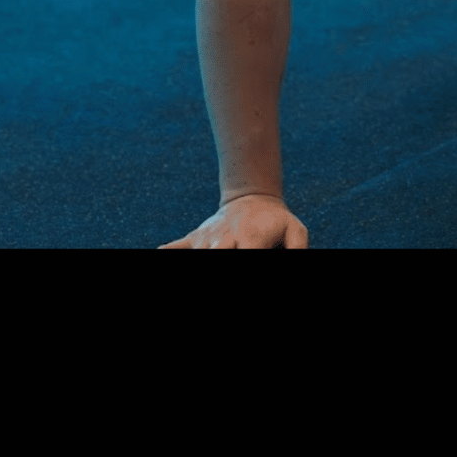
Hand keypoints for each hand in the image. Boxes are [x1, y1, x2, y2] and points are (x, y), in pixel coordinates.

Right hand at [159, 194, 308, 248]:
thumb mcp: (295, 231)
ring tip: (204, 252)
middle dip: (216, 258)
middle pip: (217, 254)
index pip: (247, 254)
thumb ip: (297, 249)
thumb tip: (298, 260)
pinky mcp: (195, 238)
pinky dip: (166, 250)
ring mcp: (207, 238)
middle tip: (220, 257)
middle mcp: (226, 238)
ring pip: (198, 252)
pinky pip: (175, 247)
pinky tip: (158, 252)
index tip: (244, 258)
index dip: (243, 259)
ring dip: (198, 254)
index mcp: (252, 238)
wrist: (252, 196)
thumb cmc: (276, 220)